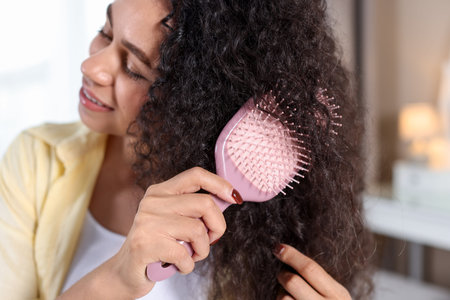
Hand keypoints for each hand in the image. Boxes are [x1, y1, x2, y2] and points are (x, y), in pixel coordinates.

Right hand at [108, 167, 238, 297]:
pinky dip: (189, 265)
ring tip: (191, 255)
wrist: (125, 272)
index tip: (233, 197)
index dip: (219, 184)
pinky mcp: (145, 244)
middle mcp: (152, 202)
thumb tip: (228, 199)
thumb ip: (194, 209)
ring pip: (198, 230)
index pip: (195, 175)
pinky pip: (184, 254)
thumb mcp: (174, 220)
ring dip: (202, 250)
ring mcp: (147, 222)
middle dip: (217, 226)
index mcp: (160, 191)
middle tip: (210, 240)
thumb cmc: (157, 245)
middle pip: (204, 203)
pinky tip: (179, 266)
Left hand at [274, 244, 350, 299]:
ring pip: (283, 298)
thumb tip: (289, 254)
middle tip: (283, 275)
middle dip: (282, 274)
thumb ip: (319, 280)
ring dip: (280, 294)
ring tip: (289, 296)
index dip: (292, 256)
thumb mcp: (335, 295)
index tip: (278, 247)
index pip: (310, 269)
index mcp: (337, 294)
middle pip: (292, 281)